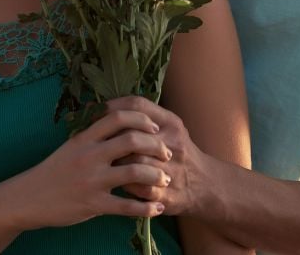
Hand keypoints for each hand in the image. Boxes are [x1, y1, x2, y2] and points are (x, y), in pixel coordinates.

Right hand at [11, 108, 171, 229]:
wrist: (29, 197)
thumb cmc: (54, 170)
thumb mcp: (71, 146)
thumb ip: (94, 133)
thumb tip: (119, 119)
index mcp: (85, 137)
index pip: (118, 117)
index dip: (142, 119)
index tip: (155, 128)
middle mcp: (90, 155)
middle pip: (132, 140)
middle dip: (156, 146)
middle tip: (167, 154)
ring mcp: (92, 180)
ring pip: (134, 172)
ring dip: (156, 175)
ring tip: (165, 180)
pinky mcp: (93, 204)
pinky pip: (126, 206)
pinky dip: (146, 208)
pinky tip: (157, 208)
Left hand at [105, 96, 211, 216]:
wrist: (205, 184)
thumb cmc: (176, 151)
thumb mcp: (168, 127)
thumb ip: (142, 117)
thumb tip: (99, 107)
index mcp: (171, 122)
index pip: (138, 104)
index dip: (112, 106)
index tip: (94, 111)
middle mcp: (174, 143)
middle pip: (132, 135)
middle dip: (111, 140)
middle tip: (97, 144)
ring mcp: (172, 169)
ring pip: (134, 164)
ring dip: (117, 165)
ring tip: (108, 166)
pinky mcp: (169, 194)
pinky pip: (140, 189)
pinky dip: (126, 187)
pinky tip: (119, 184)